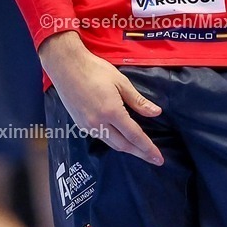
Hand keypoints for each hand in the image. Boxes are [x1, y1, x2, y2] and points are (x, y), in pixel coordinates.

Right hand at [40, 32, 163, 163]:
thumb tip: (156, 113)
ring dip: (127, 149)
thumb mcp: (121, 82)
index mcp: (112, 112)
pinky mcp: (80, 124)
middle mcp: (98, 123)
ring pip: (111, 143)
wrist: (67, 66)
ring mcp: (87, 126)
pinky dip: (113, 141)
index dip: (148, 148)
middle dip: (140, 153)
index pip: (134, 136)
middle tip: (153, 159)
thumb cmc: (95, 70)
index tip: (158, 159)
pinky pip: (101, 137)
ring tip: (139, 151)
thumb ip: (138, 101)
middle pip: (123, 145)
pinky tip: (119, 138)